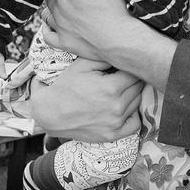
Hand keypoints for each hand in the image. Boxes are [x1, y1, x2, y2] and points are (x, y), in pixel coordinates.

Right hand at [29, 58, 143, 141]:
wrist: (50, 112)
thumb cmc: (66, 86)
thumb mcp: (82, 64)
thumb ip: (105, 57)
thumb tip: (122, 53)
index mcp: (111, 87)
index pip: (134, 73)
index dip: (129, 67)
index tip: (123, 66)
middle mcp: (117, 106)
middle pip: (138, 87)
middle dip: (132, 79)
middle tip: (121, 76)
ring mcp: (116, 123)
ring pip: (137, 102)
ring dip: (132, 94)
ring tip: (119, 90)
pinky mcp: (112, 135)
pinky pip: (135, 124)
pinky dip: (133, 115)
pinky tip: (124, 108)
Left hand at [43, 0, 131, 60]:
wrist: (117, 37)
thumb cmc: (110, 8)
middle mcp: (57, 10)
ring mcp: (59, 28)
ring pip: (46, 15)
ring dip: (51, 10)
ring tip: (62, 9)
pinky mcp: (63, 42)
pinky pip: (47, 36)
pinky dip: (47, 30)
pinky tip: (51, 27)